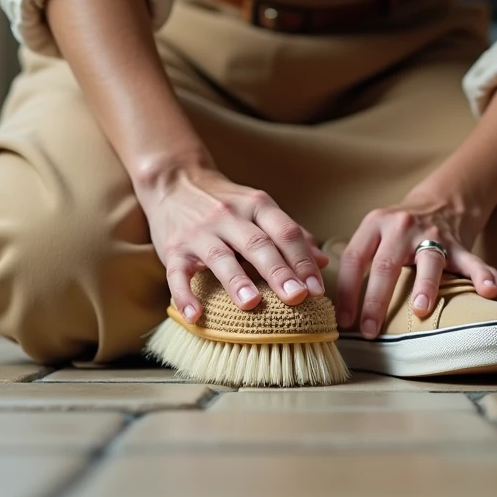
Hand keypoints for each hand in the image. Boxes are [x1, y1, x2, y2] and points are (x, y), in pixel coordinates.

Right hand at [141, 164, 326, 323]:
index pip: (285, 232)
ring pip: (220, 257)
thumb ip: (289, 234)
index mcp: (256, 206)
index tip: (317, 289)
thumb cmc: (225, 202)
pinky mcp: (174, 249)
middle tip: (297, 297)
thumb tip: (323, 261)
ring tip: (252, 304)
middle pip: (258, 244)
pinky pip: (177, 274)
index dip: (303, 260)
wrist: (174, 181)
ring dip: (237, 281)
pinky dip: (185, 295)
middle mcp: (229, 216)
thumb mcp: (258, 208)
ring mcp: (200, 232)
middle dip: (279, 272)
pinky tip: (196, 315)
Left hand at [335, 191, 496, 338]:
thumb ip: (361, 261)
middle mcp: (401, 226)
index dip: (346, 291)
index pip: (354, 258)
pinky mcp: (458, 244)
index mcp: (375, 224)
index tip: (344, 321)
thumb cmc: (400, 230)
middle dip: (376, 300)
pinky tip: (490, 290)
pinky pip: (472, 261)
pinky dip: (482, 275)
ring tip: (421, 310)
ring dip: (425, 287)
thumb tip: (342, 310)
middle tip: (370, 331)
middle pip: (386, 264)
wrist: (441, 200)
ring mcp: (433, 234)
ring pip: (428, 261)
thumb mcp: (375, 233)